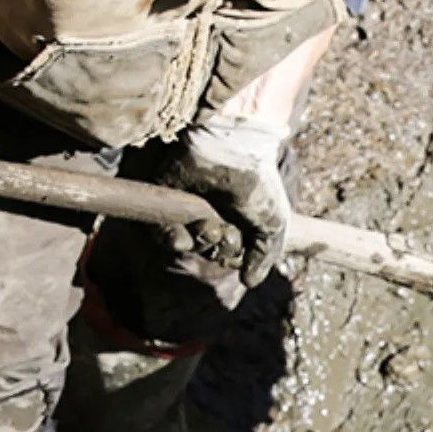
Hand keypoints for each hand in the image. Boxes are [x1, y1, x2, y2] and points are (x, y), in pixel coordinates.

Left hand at [158, 114, 295, 287]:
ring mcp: (185, 207)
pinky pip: (159, 231)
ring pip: (184, 244)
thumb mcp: (273, 224)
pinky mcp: (163, 199)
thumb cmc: (257, 185)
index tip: (238, 246)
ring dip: (197, 242)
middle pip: (204, 250)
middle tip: (226, 230)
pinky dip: (170, 239)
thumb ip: (264, 256)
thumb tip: (249, 282)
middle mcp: (208, 214)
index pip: (225, 252)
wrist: (232, 149)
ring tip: (207, 227)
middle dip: (216, 247)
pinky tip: (182, 237)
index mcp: (233, 219)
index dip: (231, 255)